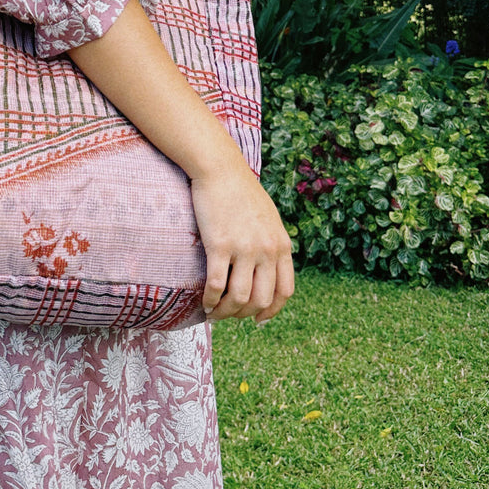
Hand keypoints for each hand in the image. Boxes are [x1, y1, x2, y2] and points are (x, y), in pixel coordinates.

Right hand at [190, 168, 294, 322]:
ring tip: (213, 313)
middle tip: (229, 315)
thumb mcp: (269, 218)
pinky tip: (204, 302)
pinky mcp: (220, 245)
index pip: (284, 291)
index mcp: (281, 245)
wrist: (220, 169)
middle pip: (261, 300)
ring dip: (225, 313)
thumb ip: (272, 243)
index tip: (258, 319)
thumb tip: (268, 269)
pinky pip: (216, 284)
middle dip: (244, 315)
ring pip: (238, 298)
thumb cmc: (241, 192)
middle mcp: (267, 250)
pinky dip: (210, 300)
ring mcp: (244, 248)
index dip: (271, 311)